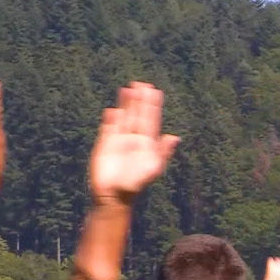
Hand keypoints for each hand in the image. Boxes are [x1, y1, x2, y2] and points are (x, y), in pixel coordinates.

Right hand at [89, 82, 180, 204]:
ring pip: (123, 117)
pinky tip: (113, 110)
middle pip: (137, 115)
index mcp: (147, 143)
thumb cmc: (136, 184)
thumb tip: (174, 137)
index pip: (150, 120)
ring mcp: (118, 140)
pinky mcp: (104, 144)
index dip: (152, 105)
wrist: (115, 196)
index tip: (155, 91)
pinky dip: (111, 120)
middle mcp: (133, 139)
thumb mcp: (153, 168)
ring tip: (128, 88)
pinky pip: (108, 128)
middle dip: (140, 100)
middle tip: (142, 83)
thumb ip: (163, 152)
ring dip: (126, 104)